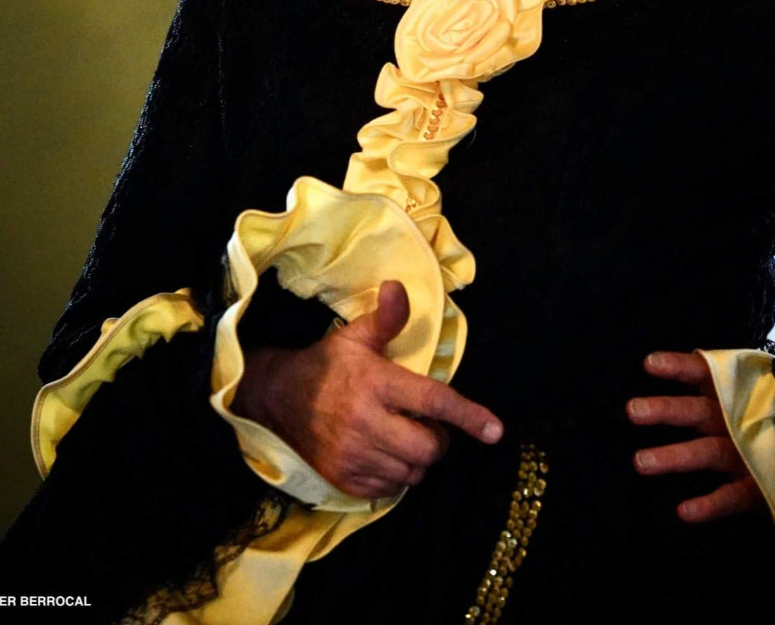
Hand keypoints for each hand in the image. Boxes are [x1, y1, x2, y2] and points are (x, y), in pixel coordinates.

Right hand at [234, 279, 503, 500]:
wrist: (278, 398)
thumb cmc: (328, 364)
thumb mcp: (356, 336)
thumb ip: (386, 318)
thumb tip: (399, 285)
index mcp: (377, 383)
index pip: (433, 401)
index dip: (468, 416)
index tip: (496, 430)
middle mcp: (367, 422)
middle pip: (428, 448)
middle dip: (437, 439)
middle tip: (425, 425)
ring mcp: (354, 455)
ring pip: (412, 471)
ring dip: (417, 458)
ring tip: (401, 437)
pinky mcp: (344, 479)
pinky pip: (390, 489)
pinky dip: (396, 475)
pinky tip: (383, 453)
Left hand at [626, 351, 762, 522]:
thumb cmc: (764, 418)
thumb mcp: (742, 394)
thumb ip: (712, 384)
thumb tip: (655, 371)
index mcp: (728, 393)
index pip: (701, 371)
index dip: (677, 366)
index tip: (648, 363)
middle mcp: (733, 419)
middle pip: (696, 411)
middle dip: (665, 410)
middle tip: (631, 410)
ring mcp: (745, 453)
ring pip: (707, 452)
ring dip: (674, 456)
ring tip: (639, 463)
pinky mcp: (758, 486)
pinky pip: (732, 496)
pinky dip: (710, 505)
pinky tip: (685, 512)